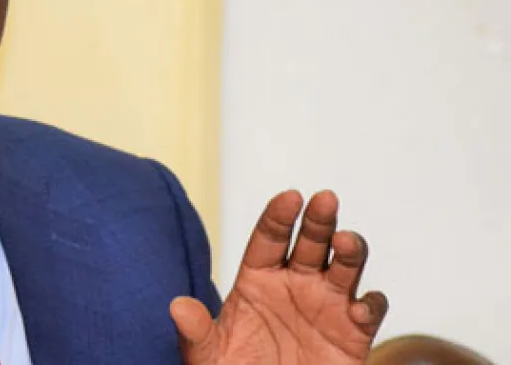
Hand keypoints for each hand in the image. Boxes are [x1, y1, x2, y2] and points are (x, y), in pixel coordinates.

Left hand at [170, 190, 388, 363]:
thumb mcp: (208, 355)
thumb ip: (196, 332)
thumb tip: (177, 307)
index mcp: (258, 279)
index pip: (268, 237)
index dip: (279, 216)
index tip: (289, 197)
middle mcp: (295, 284)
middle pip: (310, 241)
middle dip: (318, 219)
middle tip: (325, 199)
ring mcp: (326, 305)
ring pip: (345, 266)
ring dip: (350, 251)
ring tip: (345, 242)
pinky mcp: (353, 332)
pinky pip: (369, 309)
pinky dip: (370, 303)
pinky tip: (360, 306)